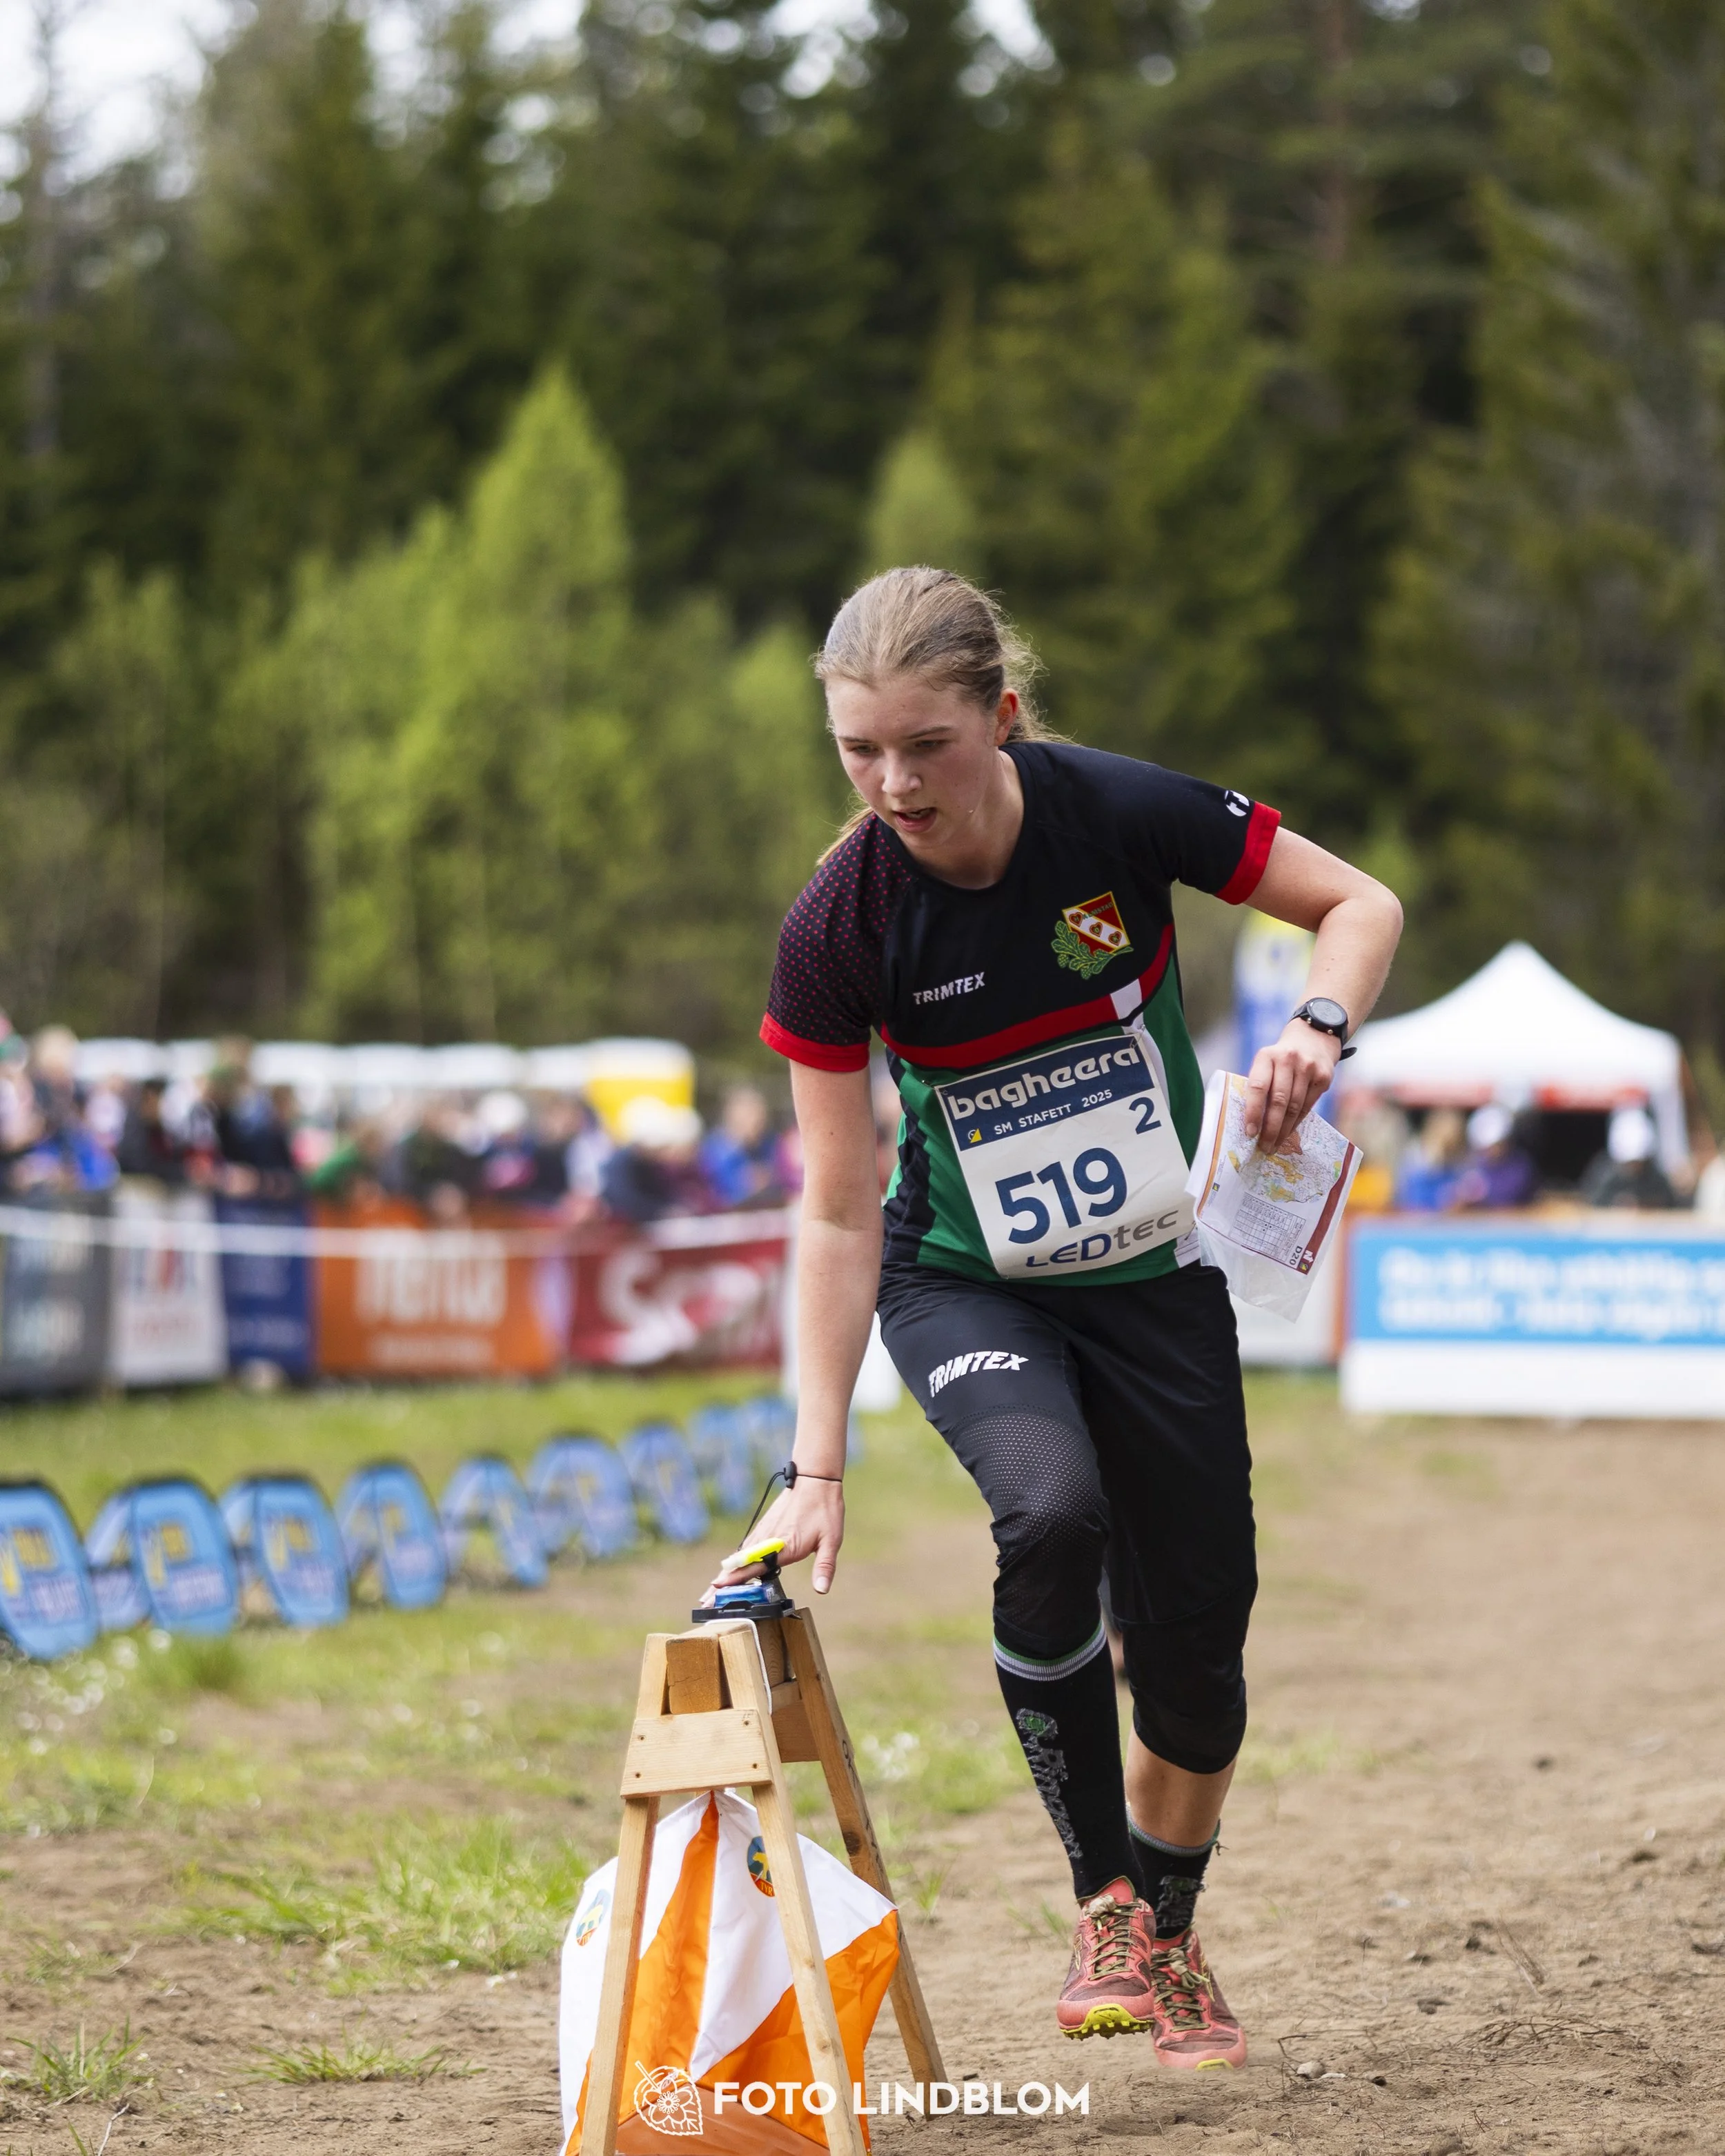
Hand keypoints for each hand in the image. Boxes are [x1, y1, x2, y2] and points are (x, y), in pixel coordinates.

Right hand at [702, 1477, 844, 1598]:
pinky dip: (733, 1561)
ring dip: (724, 1573)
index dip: (735, 1579)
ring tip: (710, 1590)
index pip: (754, 1566)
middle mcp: (768, 1539)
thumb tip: (822, 1590)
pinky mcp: (764, 1527)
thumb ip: (825, 1566)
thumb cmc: (825, 1509)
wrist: (815, 1479)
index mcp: (783, 1546)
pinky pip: (745, 1547)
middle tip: (706, 1600)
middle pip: (739, 1565)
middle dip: (722, 1583)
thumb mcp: (831, 1540)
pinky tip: (728, 1568)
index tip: (717, 1588)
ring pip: (739, 1556)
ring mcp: (763, 1532)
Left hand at [1242, 1020, 1341, 1154]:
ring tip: (1274, 1145)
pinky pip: (1308, 1106)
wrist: (1313, 1038)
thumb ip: (1260, 1085)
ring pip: (1295, 1107)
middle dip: (1270, 1128)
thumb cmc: (1281, 1058)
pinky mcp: (1323, 1077)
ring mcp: (1308, 1068)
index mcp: (1266, 1056)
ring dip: (1283, 1130)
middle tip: (1263, 1147)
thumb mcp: (1266, 1062)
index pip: (1258, 1087)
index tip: (1250, 1132)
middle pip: (1279, 1101)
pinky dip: (1297, 1123)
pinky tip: (1289, 1133)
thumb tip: (1252, 1123)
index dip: (1253, 1112)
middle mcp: (1288, 1059)